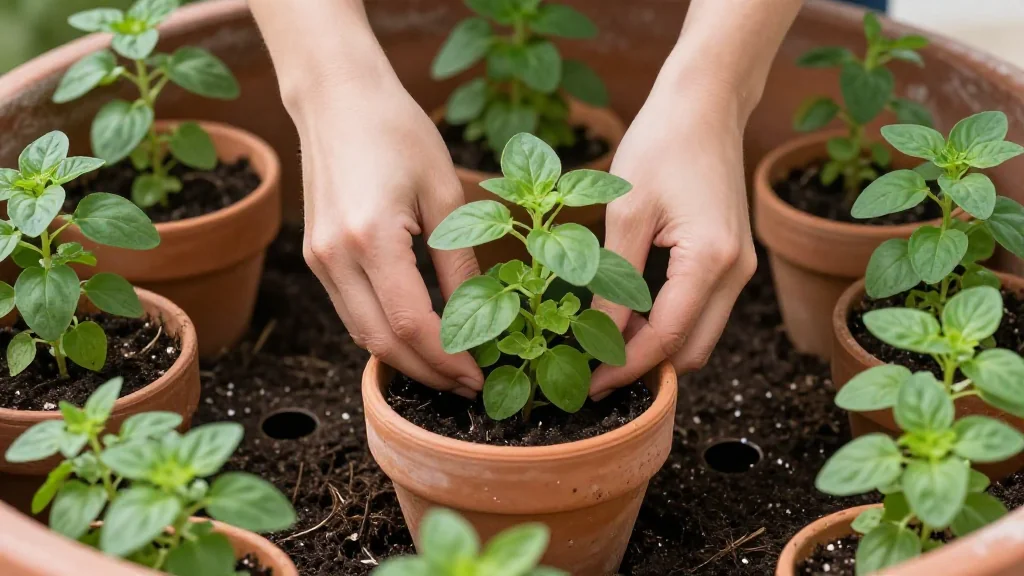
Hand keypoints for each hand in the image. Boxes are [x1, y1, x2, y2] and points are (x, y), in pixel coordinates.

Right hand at [293, 75, 483, 397]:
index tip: (480, 377)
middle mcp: (335, 256)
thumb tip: (483, 318)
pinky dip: (382, 333)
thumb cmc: (398, 131)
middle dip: (427, 373)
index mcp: (371, 238)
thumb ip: (460, 261)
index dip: (448, 360)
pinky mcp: (315, 255)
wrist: (337, 96)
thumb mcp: (445, 191)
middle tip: (467, 386)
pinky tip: (416, 338)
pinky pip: (350, 310)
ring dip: (404, 359)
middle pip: (381, 341)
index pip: (411, 324)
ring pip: (361, 333)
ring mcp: (318, 258)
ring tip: (448, 370)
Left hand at [589, 76, 756, 398]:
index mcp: (710, 260)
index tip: (592, 387)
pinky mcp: (732, 259)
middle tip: (596, 376)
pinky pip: (703, 309)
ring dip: (659, 348)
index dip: (628, 370)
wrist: (705, 103)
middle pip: (694, 350)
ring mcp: (740, 267)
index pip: (669, 338)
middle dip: (647, 369)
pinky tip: (631, 321)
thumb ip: (614, 280)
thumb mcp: (626, 212)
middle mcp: (736, 271)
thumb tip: (598, 337)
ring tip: (606, 351)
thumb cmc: (661, 145)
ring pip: (701, 334)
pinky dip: (671, 324)